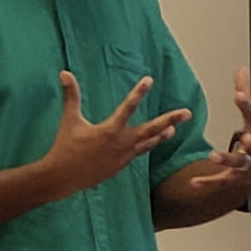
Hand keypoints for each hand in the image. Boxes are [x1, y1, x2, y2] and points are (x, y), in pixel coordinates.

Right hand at [41, 72, 190, 199]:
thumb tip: (65, 72)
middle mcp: (122, 143)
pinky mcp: (122, 165)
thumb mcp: (70, 119)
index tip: (149, 79)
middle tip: (188, 113)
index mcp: (110, 130)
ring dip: (162, 135)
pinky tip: (153, 141)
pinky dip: (148, 145)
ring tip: (174, 129)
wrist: (63, 178)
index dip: (139, 92)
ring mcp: (124, 156)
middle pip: (152, 129)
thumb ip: (71, 96)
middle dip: (171, 120)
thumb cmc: (65, 146)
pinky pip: (139, 152)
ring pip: (149, 143)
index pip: (128, 107)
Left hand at [191, 66, 250, 196]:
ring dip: (227, 159)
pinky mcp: (238, 179)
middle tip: (247, 139)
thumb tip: (241, 69)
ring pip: (238, 163)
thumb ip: (247, 95)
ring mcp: (249, 165)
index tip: (239, 95)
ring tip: (213, 156)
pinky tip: (194, 183)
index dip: (248, 106)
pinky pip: (223, 181)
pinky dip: (209, 183)